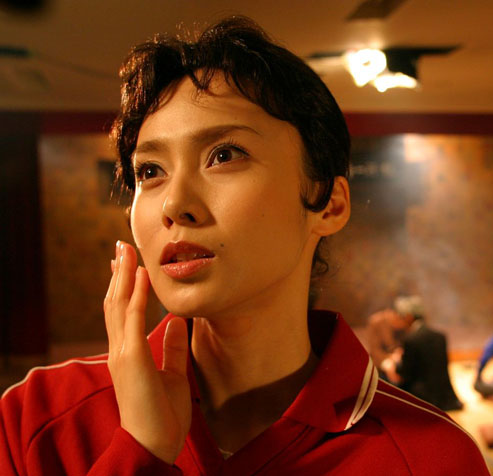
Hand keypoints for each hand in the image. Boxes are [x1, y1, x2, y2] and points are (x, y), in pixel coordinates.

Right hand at [105, 241, 191, 463]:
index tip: (126, 265)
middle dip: (118, 273)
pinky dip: (135, 294)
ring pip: (119, 304)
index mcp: (128, 353)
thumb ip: (173, 347)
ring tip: (126, 251)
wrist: (155, 443)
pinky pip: (133, 318)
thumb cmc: (163, 414)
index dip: (123, 286)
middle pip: (115, 302)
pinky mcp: (131, 358)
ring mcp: (122, 353)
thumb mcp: (173, 373)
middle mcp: (120, 349)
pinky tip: (139, 275)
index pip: (122, 312)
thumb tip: (180, 321)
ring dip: (123, 275)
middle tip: (120, 247)